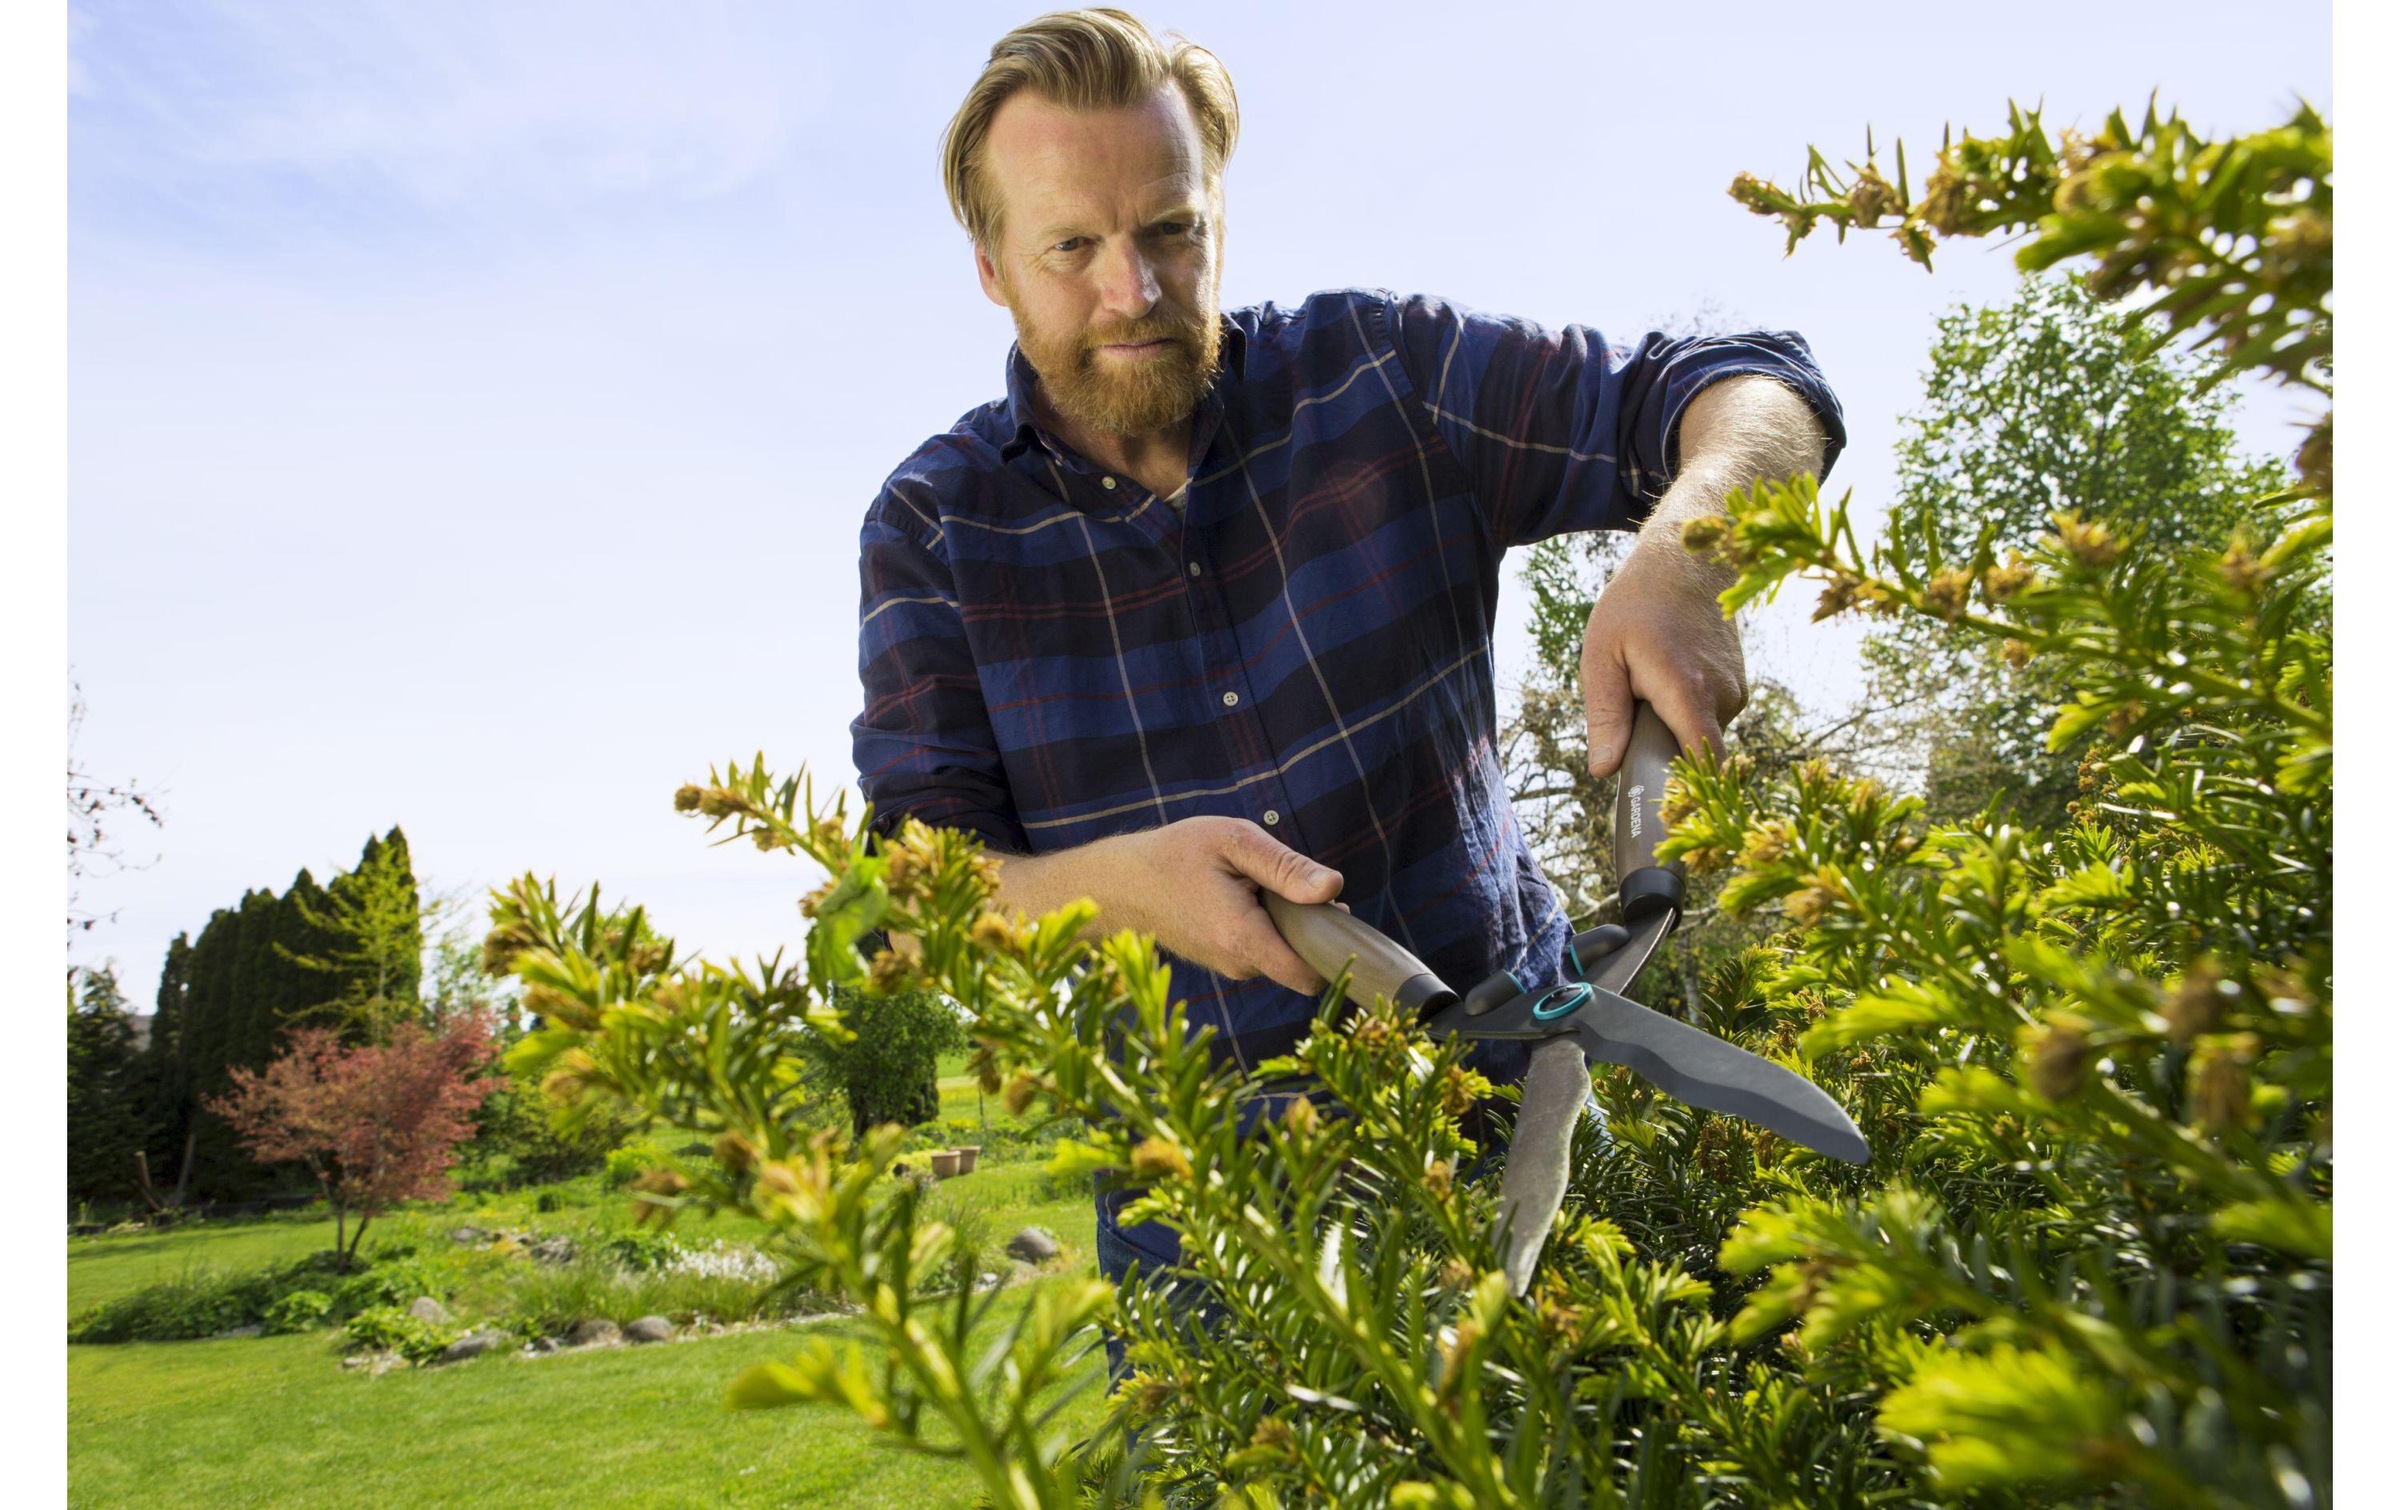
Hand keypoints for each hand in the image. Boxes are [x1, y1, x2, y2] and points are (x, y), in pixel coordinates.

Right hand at [994, 816, 1344, 994]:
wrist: (1118, 884)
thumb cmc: (1174, 854)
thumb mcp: (1234, 841)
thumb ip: (1287, 867)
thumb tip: (1334, 890)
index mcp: (1243, 938)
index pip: (1312, 974)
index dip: (1334, 948)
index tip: (1336, 914)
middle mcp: (1237, 964)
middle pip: (1302, 959)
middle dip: (1309, 926)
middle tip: (1287, 882)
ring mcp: (1227, 967)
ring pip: (1282, 952)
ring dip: (1284, 922)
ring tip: (1251, 884)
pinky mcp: (1221, 961)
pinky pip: (1262, 948)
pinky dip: (1265, 925)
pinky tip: (1239, 896)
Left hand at [1581, 528, 1745, 776]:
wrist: (1687, 557)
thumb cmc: (1636, 603)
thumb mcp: (1602, 656)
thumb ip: (1605, 716)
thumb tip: (1604, 770)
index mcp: (1688, 693)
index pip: (1706, 768)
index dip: (1688, 796)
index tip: (1665, 812)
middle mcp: (1723, 697)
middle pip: (1693, 757)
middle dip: (1662, 751)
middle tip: (1633, 715)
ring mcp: (1737, 691)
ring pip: (1699, 736)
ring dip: (1672, 725)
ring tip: (1651, 684)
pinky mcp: (1739, 686)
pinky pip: (1708, 717)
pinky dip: (1686, 710)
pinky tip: (1669, 676)